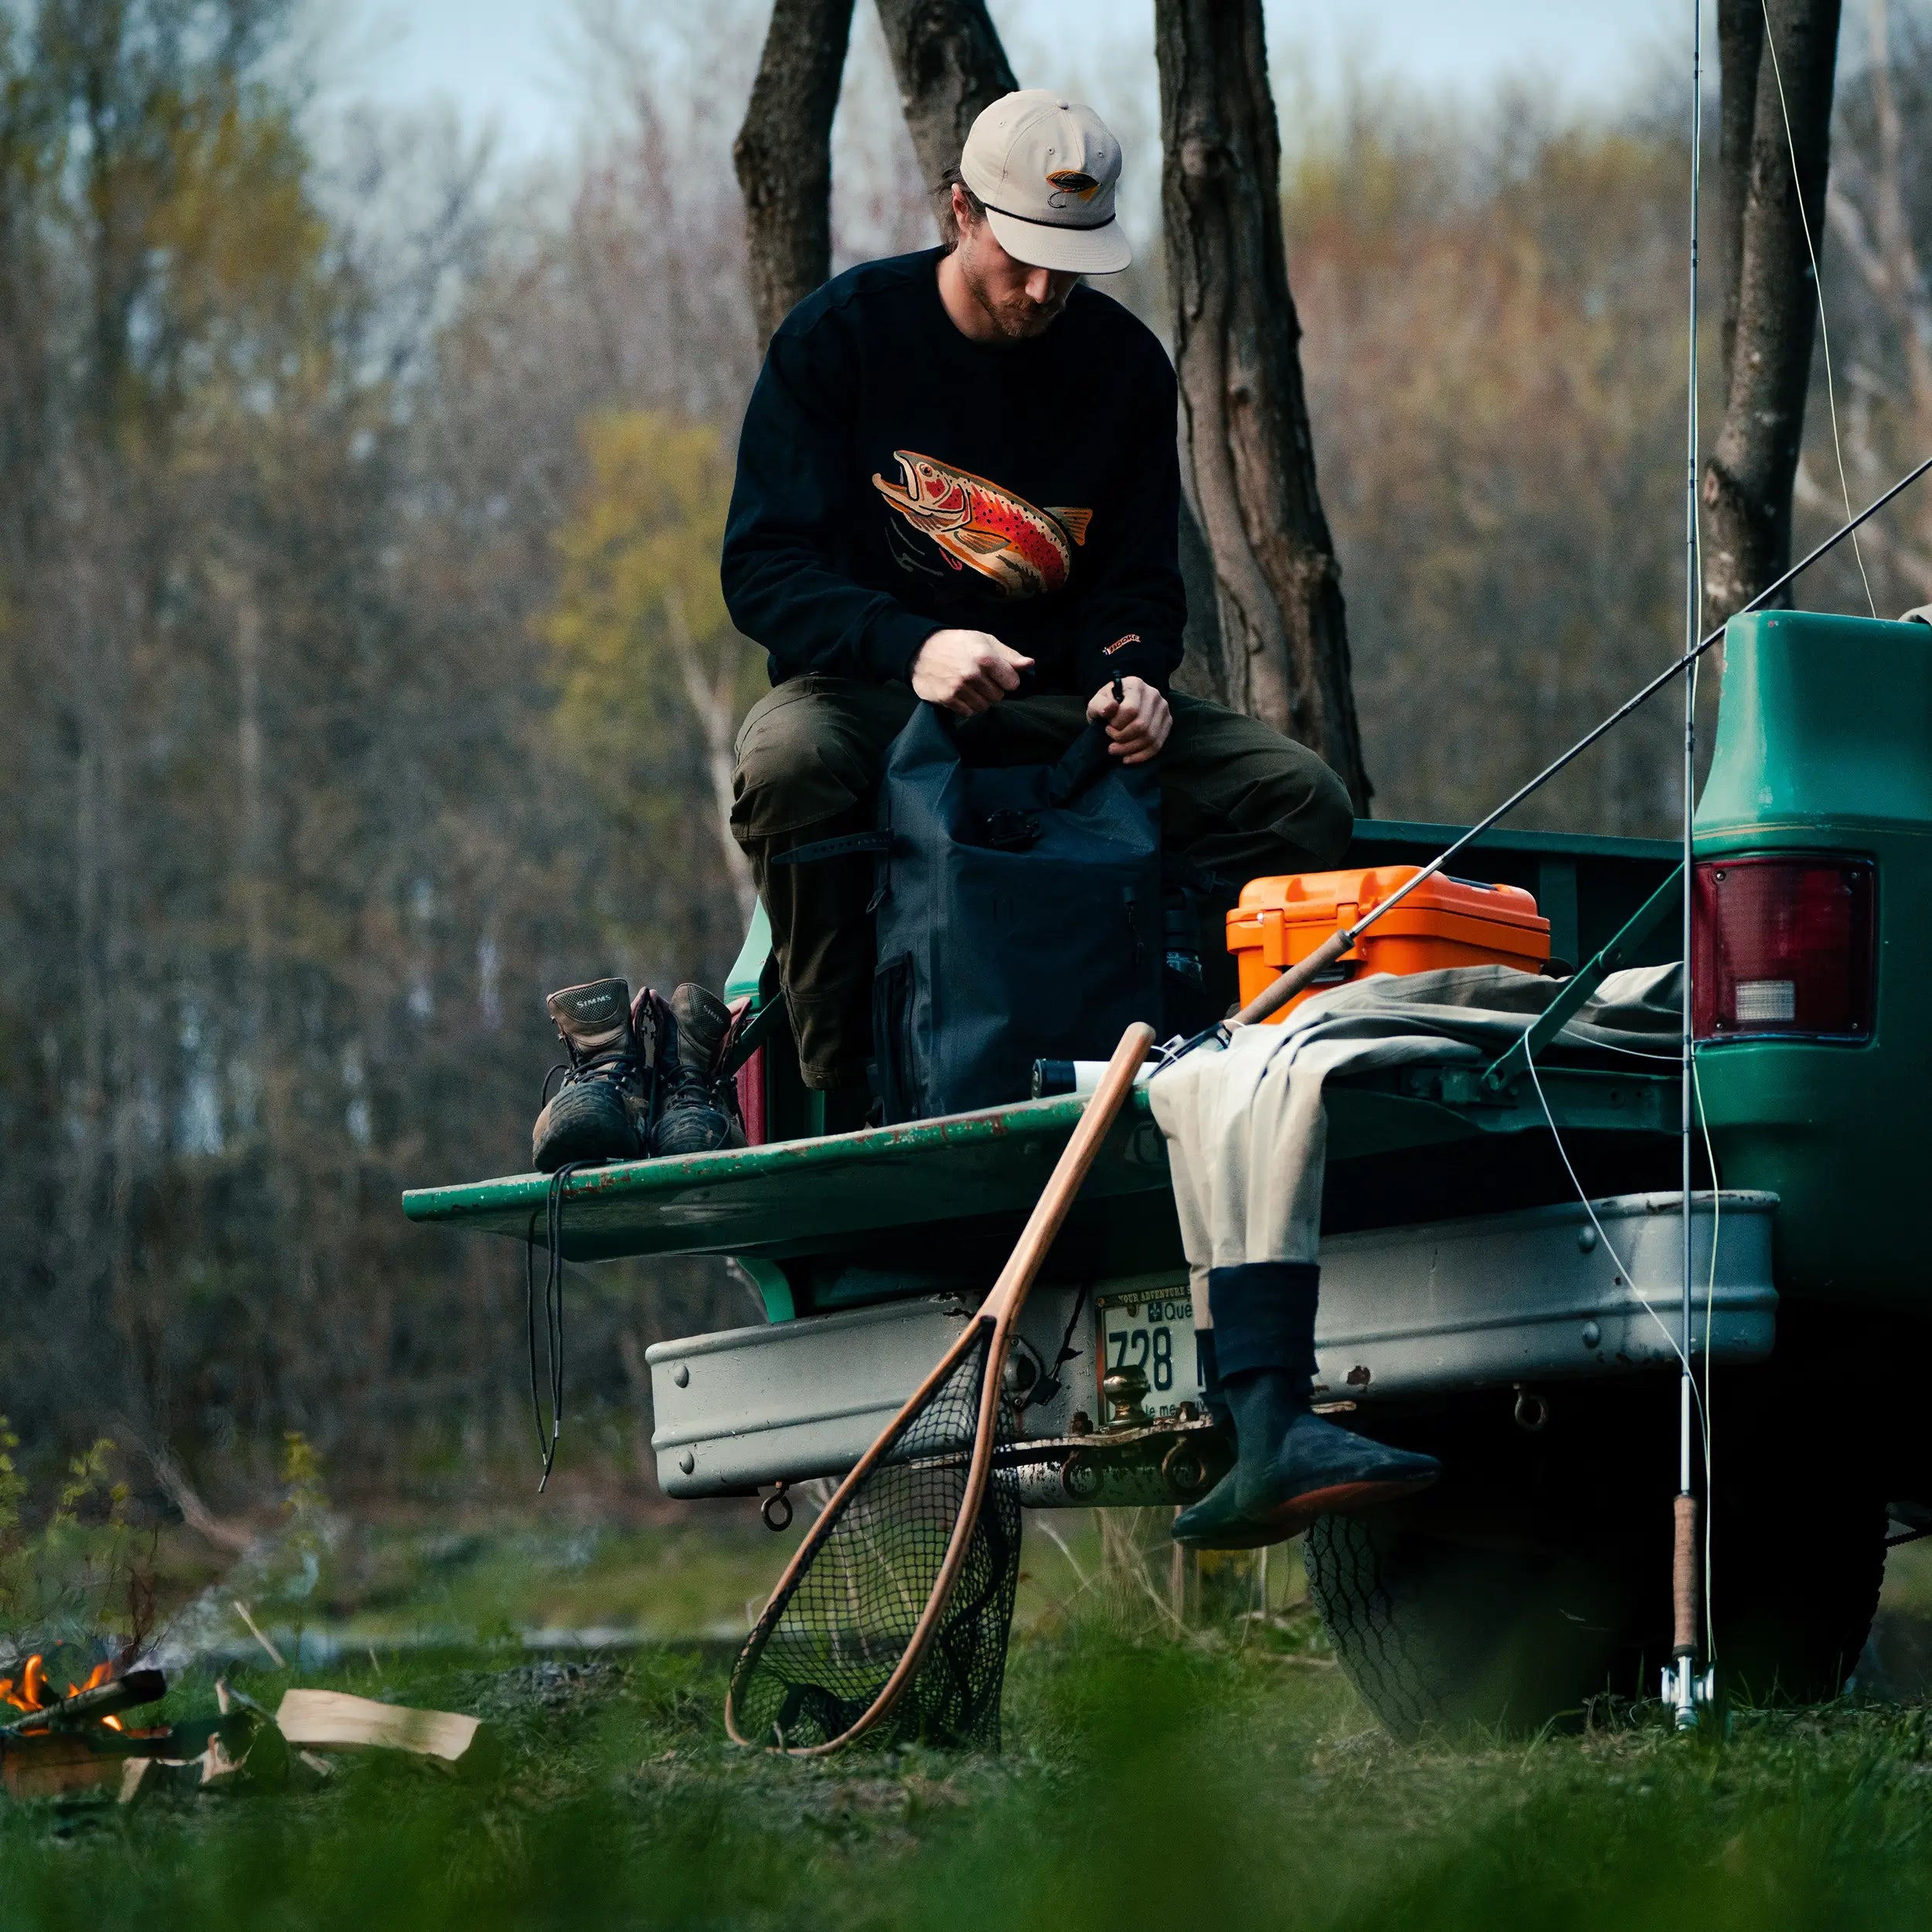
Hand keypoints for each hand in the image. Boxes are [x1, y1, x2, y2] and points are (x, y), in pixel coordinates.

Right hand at [910, 630, 1033, 714]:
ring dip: (980, 699)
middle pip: (998, 697)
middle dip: (992, 689)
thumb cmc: (956, 643)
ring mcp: (959, 688)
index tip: (997, 674)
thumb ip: (1008, 655)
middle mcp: (973, 674)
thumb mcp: (984, 640)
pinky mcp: (947, 698)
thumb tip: (1030, 664)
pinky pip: (968, 712)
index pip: (1013, 683)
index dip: (1006, 679)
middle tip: (979, 679)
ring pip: (984, 707)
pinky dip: (966, 706)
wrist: (920, 649)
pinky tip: (960, 693)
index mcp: (986, 657)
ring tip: (969, 686)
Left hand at [1088, 675, 1170, 764]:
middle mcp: (1153, 694)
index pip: (1131, 710)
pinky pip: (1157, 744)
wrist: (1119, 705)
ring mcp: (1163, 709)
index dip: (1117, 724)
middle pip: (1142, 726)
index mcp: (1135, 685)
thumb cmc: (1106, 705)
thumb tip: (1110, 708)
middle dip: (1123, 739)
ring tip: (1116, 750)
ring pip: (1150, 737)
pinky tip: (1128, 759)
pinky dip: (1142, 756)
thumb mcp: (1096, 703)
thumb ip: (1099, 705)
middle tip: (1110, 743)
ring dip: (1130, 749)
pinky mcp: (1167, 722)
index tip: (1108, 727)